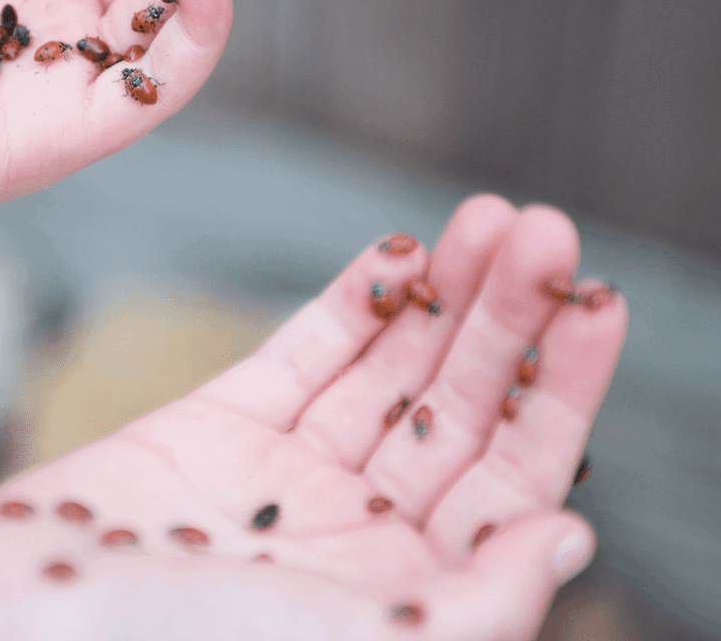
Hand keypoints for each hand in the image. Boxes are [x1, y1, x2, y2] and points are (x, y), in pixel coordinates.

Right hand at [0, 196, 626, 640]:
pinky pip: (302, 352)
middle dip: (504, 314)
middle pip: (454, 402)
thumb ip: (478, 603)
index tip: (601, 302)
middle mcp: (360, 530)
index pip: (515, 474)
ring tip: (489, 217)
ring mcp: (289, 473)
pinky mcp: (218, 426)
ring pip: (387, 364)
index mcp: (412, 590)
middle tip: (542, 228)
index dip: (562, 387)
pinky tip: (401, 249)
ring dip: (440, 290)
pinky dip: (352, 300)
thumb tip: (568, 534)